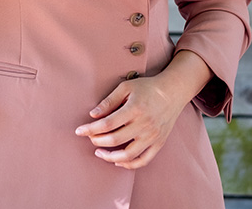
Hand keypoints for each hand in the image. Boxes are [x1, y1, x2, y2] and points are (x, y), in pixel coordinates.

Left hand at [73, 51, 212, 168]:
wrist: (173, 92)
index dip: (90, 129)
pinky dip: (129, 164)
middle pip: (115, 140)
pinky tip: (117, 161)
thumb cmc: (147, 88)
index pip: (107, 124)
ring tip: (99, 152)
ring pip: (128, 155)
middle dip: (97, 141)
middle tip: (89, 137)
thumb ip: (108, 101)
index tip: (79, 131)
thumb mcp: (126, 87)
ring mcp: (153, 136)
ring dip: (110, 156)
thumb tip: (92, 115)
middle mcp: (145, 125)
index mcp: (135, 109)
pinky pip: (143, 160)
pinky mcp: (159, 143)